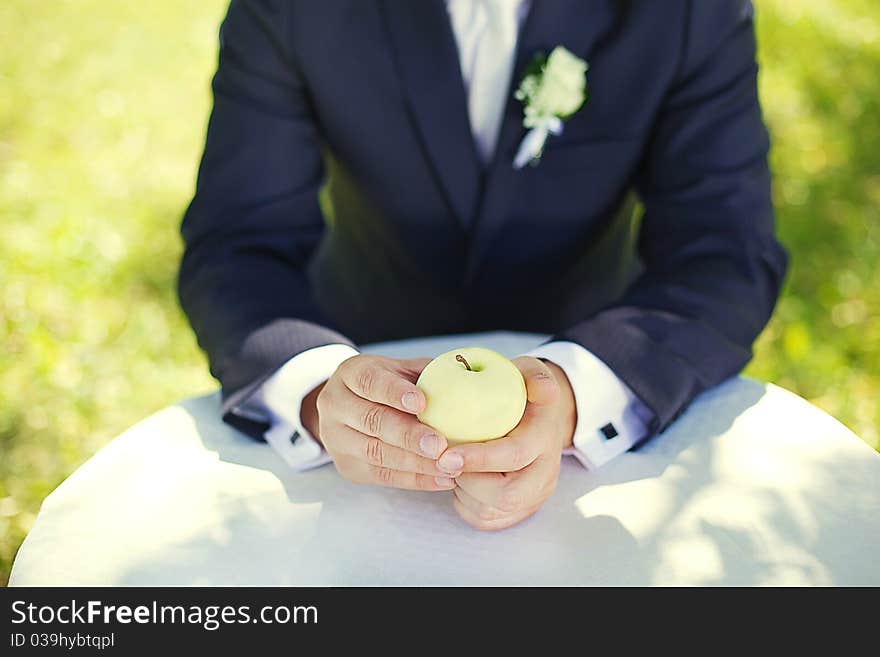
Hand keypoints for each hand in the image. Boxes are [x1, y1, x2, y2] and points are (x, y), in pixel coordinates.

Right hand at [303, 354, 458, 490]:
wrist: (353, 408)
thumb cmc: (389, 385)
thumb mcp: (402, 370)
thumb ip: (426, 374)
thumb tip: (464, 378)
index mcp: (350, 373)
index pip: (370, 382)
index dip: (395, 392)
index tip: (421, 403)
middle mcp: (335, 404)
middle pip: (372, 420)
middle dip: (408, 435)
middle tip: (439, 444)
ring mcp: (336, 439)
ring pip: (376, 452)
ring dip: (415, 462)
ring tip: (447, 465)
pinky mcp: (348, 466)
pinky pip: (383, 476)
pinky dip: (415, 480)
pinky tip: (442, 479)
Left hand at [439, 357, 576, 529]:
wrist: (540, 420)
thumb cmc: (524, 393)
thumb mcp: (531, 373)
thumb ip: (534, 375)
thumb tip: (541, 387)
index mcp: (545, 438)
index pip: (515, 455)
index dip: (480, 459)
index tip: (447, 454)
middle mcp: (545, 473)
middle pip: (508, 495)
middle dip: (469, 481)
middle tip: (444, 461)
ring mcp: (534, 495)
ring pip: (492, 511)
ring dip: (464, 491)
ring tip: (453, 465)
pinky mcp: (520, 510)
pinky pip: (486, 519)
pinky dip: (466, 503)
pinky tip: (461, 480)